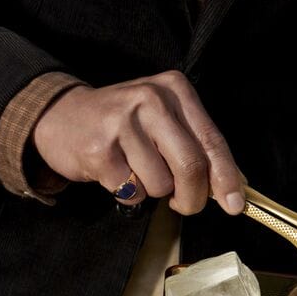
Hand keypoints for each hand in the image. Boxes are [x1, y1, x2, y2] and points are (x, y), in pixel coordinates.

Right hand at [32, 70, 244, 214]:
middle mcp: (151, 100)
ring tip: (136, 171)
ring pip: (161, 185)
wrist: (61, 116)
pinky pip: (133, 193)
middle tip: (184, 204)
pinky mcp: (100, 150)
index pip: (212, 140)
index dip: (226, 178)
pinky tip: (117, 173)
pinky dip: (129, 194)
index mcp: (175, 90)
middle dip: (192, 198)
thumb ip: (196, 146)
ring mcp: (123, 123)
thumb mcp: (163, 119)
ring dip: (153, 191)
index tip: (235, 205)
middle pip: (191, 166)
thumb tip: (233, 186)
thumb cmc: (122, 124)